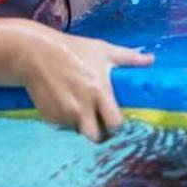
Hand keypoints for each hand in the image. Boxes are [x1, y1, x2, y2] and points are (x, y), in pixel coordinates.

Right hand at [15, 26, 151, 141]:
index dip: (117, 125)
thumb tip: (152, 59)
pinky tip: (64, 104)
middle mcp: (82, 107)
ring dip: (81, 126)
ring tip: (81, 110)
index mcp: (99, 92)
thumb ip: (129, 58)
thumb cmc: (73, 49)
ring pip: (78, 132)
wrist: (34, 53)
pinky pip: (63, 126)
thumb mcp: (102, 50)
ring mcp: (64, 114)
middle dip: (99, 134)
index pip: (115, 124)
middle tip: (99, 124)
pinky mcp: (49, 117)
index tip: (116, 120)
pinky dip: (65, 121)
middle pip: (96, 137)